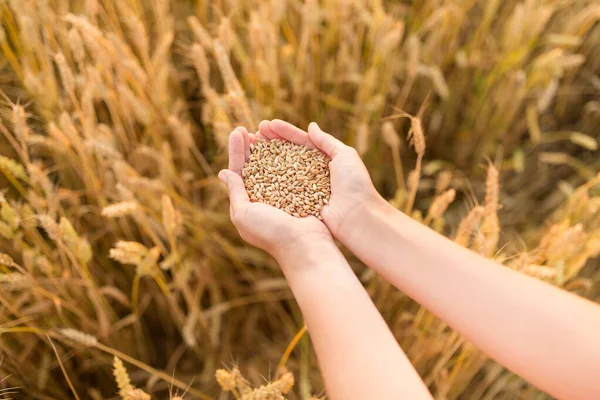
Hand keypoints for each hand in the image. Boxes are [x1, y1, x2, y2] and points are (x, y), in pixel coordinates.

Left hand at [219, 127, 331, 260]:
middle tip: (248, 128)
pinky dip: (287, 155)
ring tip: (264, 131)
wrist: (304, 246)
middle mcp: (263, 198)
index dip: (237, 151)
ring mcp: (282, 194)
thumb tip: (223, 172)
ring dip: (267, 147)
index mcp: (247, 203)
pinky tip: (285, 143)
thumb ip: (235, 192)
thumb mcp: (243, 213)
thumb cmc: (271, 232)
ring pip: (272, 165)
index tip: (238, 131)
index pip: (238, 171)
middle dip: (250, 146)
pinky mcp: (300, 192)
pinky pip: (291, 170)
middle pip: (254, 166)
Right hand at [257, 119, 383, 238]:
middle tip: (254, 132)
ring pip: (281, 169)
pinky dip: (268, 179)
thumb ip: (326, 141)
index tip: (266, 124)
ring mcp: (304, 187)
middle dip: (271, 142)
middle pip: (287, 153)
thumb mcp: (345, 156)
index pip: (300, 141)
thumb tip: (311, 126)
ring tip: (251, 146)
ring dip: (265, 157)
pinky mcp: (298, 202)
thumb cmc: (354, 184)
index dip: (283, 132)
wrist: (357, 216)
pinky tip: (254, 170)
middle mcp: (311, 172)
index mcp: (324, 158)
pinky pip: (281, 188)